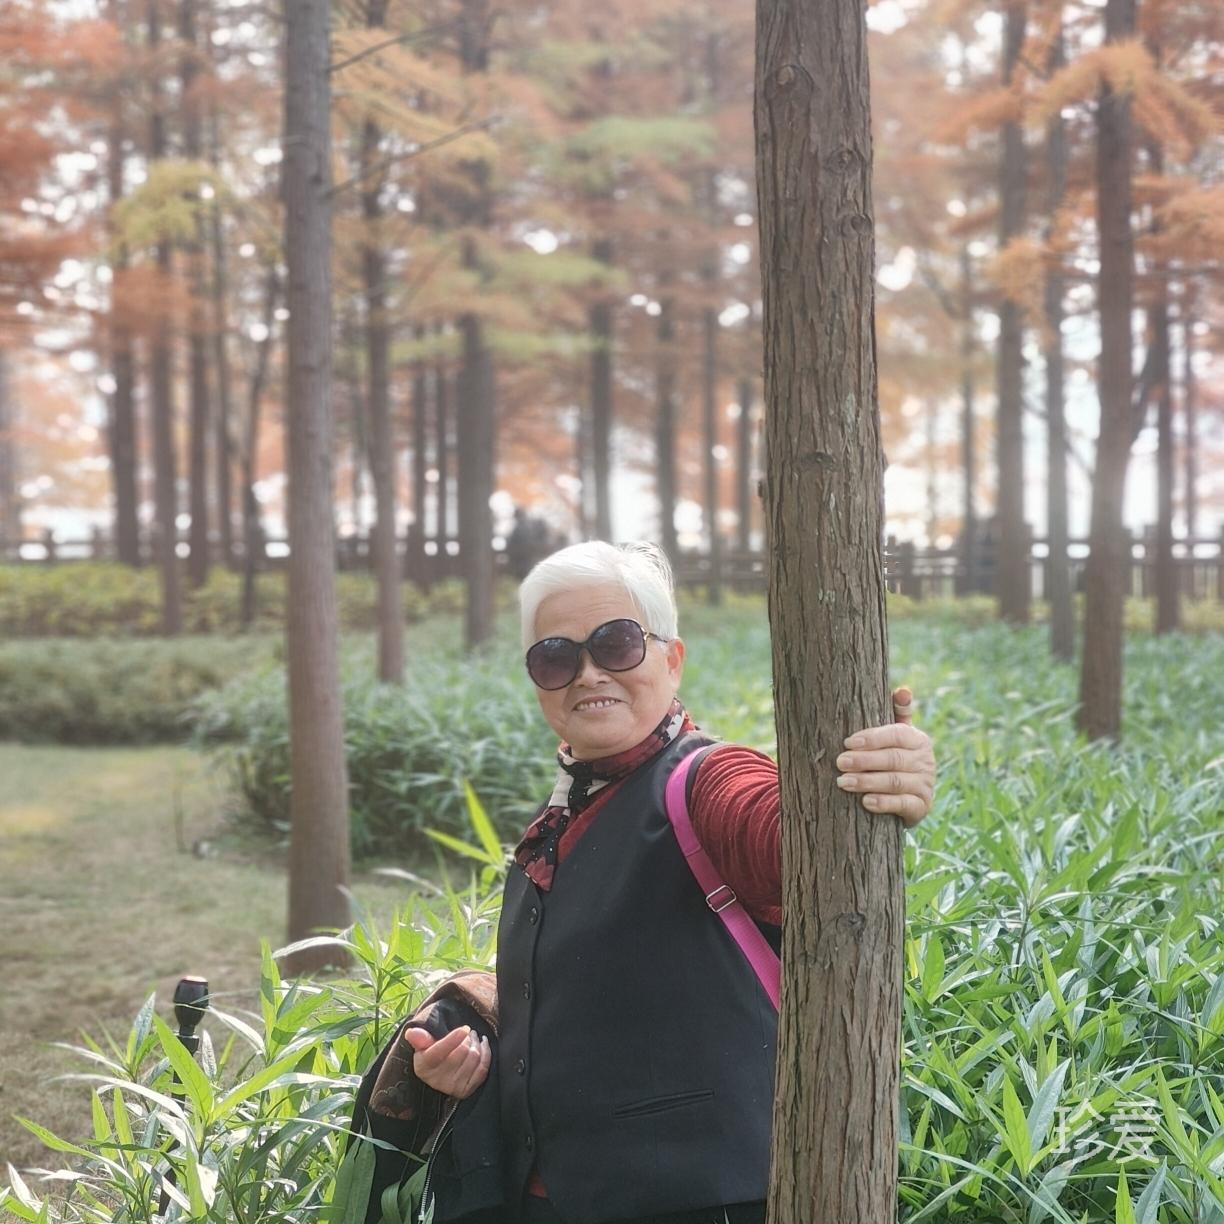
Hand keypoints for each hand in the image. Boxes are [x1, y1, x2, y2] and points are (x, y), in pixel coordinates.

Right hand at [402, 1018, 490, 1099]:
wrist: (438, 1073)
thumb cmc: (431, 1053)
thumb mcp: (422, 1045)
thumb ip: (419, 1037)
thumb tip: (411, 1033)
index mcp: (424, 1066)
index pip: (440, 1051)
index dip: (454, 1038)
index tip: (464, 1028)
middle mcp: (437, 1080)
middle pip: (461, 1051)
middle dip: (468, 1038)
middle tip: (469, 1031)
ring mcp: (452, 1087)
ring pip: (473, 1058)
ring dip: (477, 1044)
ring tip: (474, 1037)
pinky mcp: (466, 1091)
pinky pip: (482, 1069)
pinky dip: (486, 1054)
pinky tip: (483, 1044)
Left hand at [835, 686, 934, 828]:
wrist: (909, 795)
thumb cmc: (894, 756)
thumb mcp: (897, 735)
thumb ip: (897, 712)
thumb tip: (904, 689)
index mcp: (918, 739)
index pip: (897, 735)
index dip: (873, 738)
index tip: (848, 742)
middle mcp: (926, 761)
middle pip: (893, 759)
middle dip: (864, 761)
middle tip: (840, 762)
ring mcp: (926, 785)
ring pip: (896, 782)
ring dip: (868, 782)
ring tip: (843, 782)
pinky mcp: (922, 807)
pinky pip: (903, 804)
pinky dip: (884, 803)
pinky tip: (865, 802)